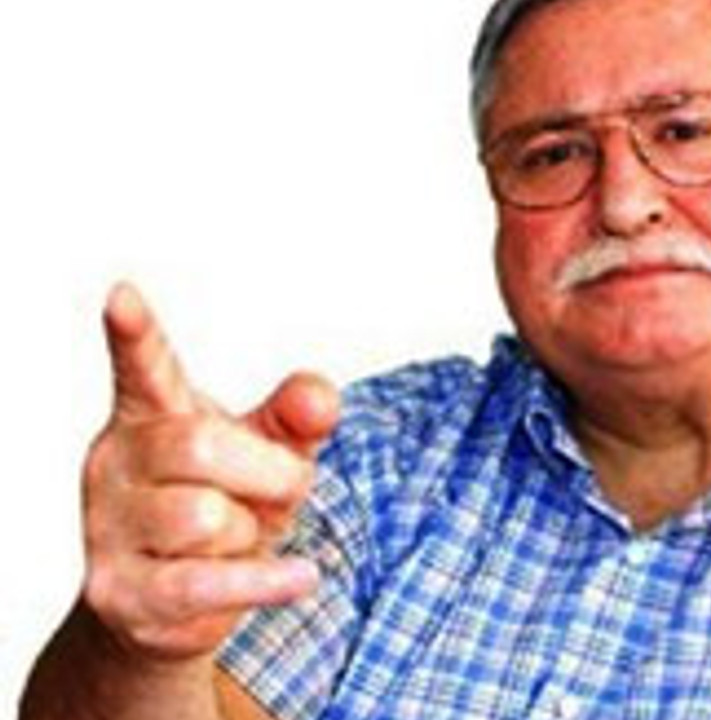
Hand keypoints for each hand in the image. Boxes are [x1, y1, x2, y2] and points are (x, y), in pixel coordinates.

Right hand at [80, 283, 339, 662]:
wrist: (179, 603)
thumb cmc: (229, 505)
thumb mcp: (271, 453)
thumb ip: (296, 419)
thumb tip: (319, 396)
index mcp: (150, 413)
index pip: (142, 365)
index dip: (134, 332)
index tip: (122, 294)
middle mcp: (115, 461)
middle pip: (200, 445)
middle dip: (266, 471)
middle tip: (286, 487)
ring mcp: (107, 526)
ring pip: (203, 518)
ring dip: (248, 533)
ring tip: (237, 539)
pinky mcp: (120, 591)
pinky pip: (207, 581)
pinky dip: (265, 581)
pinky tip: (299, 578)